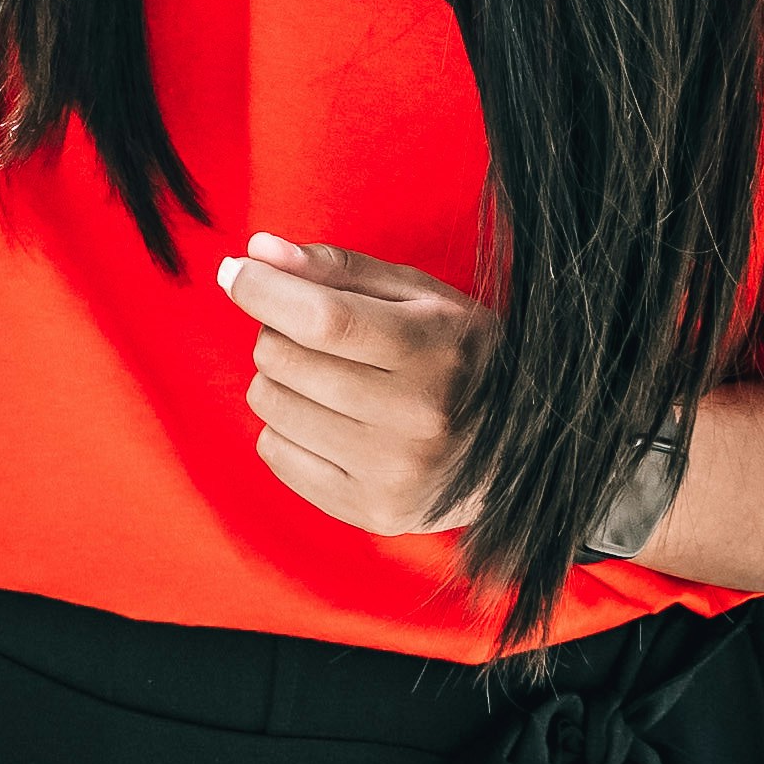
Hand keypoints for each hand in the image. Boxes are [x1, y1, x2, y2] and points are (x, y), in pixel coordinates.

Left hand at [216, 234, 491, 536]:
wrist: (526, 449)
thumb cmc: (460, 356)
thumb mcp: (418, 297)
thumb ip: (337, 269)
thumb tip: (257, 251)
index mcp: (432, 351)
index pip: (322, 320)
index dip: (263, 291)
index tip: (237, 273)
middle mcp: (415, 417)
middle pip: (282, 359)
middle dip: (278, 332)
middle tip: (312, 335)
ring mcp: (392, 473)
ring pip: (269, 405)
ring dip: (281, 381)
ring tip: (327, 379)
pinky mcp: (371, 511)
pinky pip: (274, 453)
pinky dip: (286, 429)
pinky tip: (330, 422)